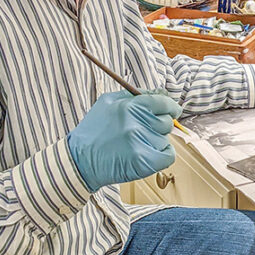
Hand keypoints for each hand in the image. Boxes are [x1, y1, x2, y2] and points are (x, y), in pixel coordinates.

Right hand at [67, 91, 182, 191]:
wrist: (81, 160)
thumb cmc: (94, 130)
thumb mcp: (108, 102)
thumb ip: (135, 95)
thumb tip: (161, 93)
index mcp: (129, 106)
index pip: (163, 102)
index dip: (171, 107)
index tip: (173, 110)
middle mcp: (136, 123)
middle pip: (167, 122)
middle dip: (159, 125)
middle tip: (142, 131)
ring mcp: (141, 143)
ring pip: (165, 139)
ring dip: (155, 142)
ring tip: (136, 144)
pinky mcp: (144, 162)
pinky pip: (168, 155)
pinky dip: (162, 156)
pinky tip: (147, 154)